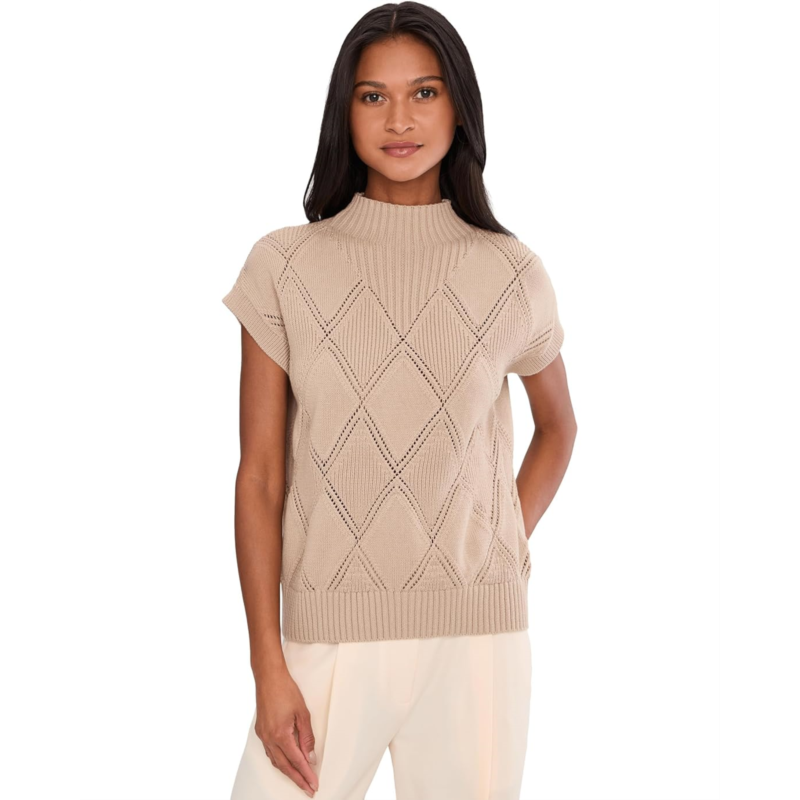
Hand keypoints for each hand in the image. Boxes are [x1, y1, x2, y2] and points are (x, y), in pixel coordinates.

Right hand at [254, 669, 319, 796]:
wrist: (268, 677)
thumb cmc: (286, 691)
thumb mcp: (302, 713)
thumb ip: (307, 737)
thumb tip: (310, 756)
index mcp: (281, 735)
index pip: (296, 761)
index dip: (306, 774)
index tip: (314, 784)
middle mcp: (269, 739)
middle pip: (285, 766)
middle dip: (298, 779)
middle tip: (308, 789)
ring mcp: (263, 736)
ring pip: (276, 761)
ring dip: (288, 772)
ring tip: (299, 780)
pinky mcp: (260, 731)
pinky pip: (270, 753)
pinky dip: (279, 761)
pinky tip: (286, 763)